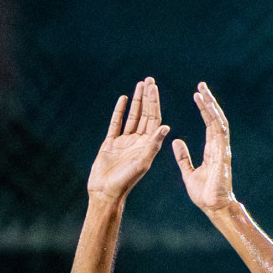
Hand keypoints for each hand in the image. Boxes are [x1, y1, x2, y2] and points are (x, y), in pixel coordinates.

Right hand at [88, 77, 169, 201]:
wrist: (106, 192)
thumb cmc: (125, 181)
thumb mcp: (142, 162)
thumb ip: (153, 144)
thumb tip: (166, 126)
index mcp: (147, 145)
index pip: (153, 119)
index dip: (154, 102)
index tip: (154, 87)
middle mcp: (138, 141)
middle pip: (144, 114)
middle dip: (147, 97)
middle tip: (149, 80)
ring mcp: (124, 142)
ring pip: (132, 116)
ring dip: (136, 101)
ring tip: (139, 85)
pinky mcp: (111, 143)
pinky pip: (116, 123)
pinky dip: (119, 111)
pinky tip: (123, 99)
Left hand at [172, 82, 236, 212]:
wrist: (214, 207)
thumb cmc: (204, 194)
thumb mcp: (188, 173)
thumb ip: (183, 157)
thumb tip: (176, 142)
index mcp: (211, 149)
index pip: (209, 123)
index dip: (204, 108)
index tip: (197, 95)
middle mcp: (218, 146)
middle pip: (215, 118)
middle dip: (208, 101)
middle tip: (201, 85)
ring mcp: (222, 149)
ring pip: (218, 121)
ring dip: (211, 105)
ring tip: (203, 90)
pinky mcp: (222, 154)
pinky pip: (218, 132)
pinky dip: (213, 118)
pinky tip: (207, 107)